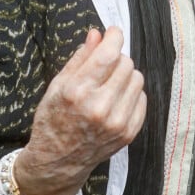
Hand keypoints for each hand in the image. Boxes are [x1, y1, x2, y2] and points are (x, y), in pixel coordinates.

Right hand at [14, 27, 145, 194]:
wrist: (58, 161)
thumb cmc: (53, 119)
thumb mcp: (58, 85)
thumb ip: (80, 58)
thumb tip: (98, 34)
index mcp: (78, 92)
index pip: (109, 54)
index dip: (114, 37)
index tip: (113, 33)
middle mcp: (100, 107)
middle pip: (126, 63)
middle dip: (116, 58)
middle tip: (104, 66)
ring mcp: (117, 122)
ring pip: (137, 79)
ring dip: (125, 75)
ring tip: (108, 84)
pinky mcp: (129, 133)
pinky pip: (142, 98)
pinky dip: (131, 93)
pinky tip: (115, 99)